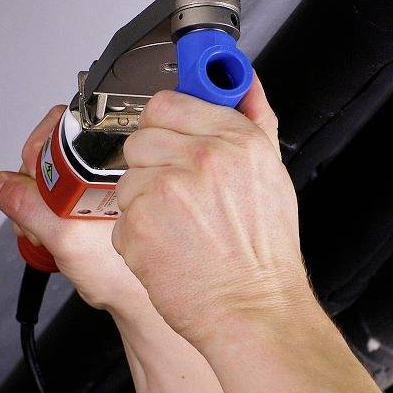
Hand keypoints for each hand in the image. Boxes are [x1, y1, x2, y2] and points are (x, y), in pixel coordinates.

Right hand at [0, 106, 148, 313]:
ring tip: (49, 233)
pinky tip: (54, 234)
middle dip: (34, 187)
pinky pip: (58, 194)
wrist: (138, 301)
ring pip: (51, 177)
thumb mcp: (66, 237)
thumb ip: (28, 206)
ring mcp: (102, 185)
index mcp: (115, 163)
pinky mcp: (95, 200)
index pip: (64, 129)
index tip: (34, 186)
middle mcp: (111, 168)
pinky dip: (47, 213)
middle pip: (52, 153)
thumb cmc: (125, 275)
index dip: (39, 156)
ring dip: (37, 205)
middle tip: (40, 219)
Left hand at [112, 78, 317, 349]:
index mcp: (234, 139)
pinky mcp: (138, 224)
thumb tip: (242, 82)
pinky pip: (121, 215)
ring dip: (144, 200)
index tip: (170, 135)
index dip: (166, 124)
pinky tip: (168, 247)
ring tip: (179, 227)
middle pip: (141, 136)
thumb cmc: (263, 254)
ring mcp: (165, 189)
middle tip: (179, 195)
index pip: (170, 102)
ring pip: (127, 177)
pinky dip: (137, 234)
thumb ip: (254, 119)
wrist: (253, 310)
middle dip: (152, 163)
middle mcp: (201, 157)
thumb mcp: (271, 172)